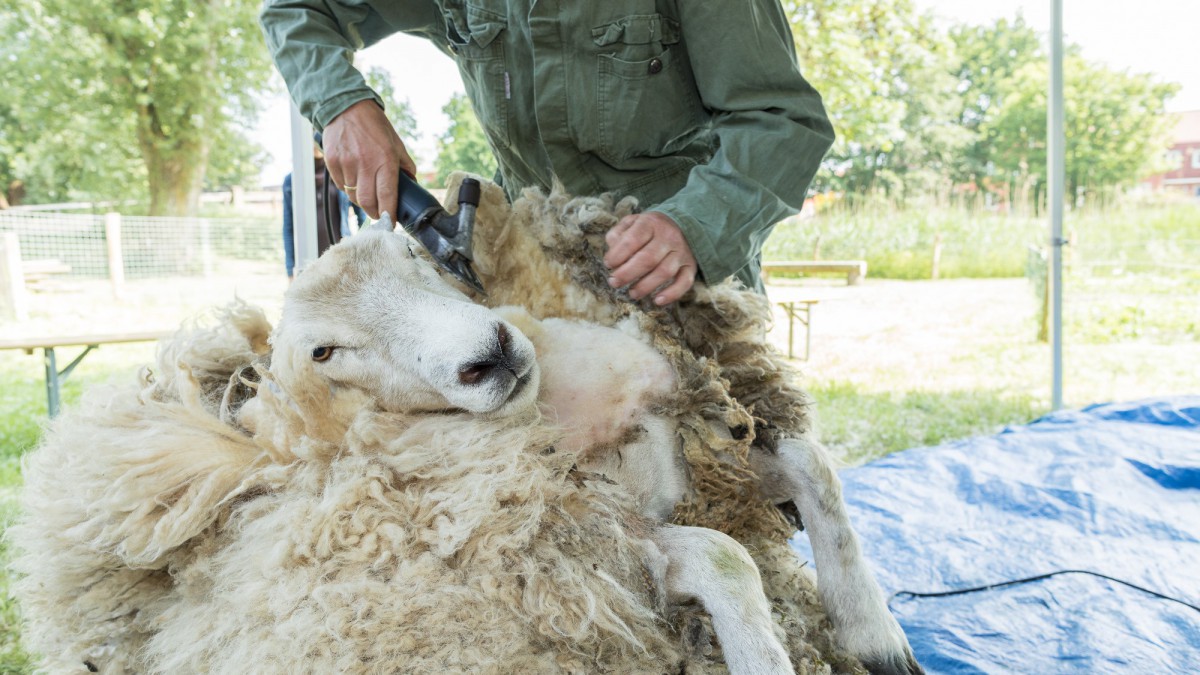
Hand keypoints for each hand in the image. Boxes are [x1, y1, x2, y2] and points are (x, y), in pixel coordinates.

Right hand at [322, 99, 416, 219]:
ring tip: (366, 191)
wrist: (346, 107)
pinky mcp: (332, 162)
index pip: (387, 196)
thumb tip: (412, 184)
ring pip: (353, 196)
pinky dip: (348, 188)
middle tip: (379, 212)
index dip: (389, 214)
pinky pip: (341, 186)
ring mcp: (346, 163)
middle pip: (367, 203)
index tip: (392, 221)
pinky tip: (353, 178)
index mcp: (385, 160)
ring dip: (361, 199)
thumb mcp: (396, 142)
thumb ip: (404, 165)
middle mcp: (365, 164)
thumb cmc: (374, 125)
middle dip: (375, 212)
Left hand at [603, 211, 697, 305]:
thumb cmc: (649, 229)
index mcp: (651, 223)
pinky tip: (657, 301)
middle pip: (647, 259)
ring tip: (632, 293)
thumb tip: (612, 254)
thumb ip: (618, 234)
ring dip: (645, 286)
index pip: (633, 239)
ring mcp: (681, 252)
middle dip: (627, 274)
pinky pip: (685, 282)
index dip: (618, 254)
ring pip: (664, 272)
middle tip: (614, 282)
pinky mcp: (690, 266)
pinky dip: (672, 294)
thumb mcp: (631, 222)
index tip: (608, 264)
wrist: (681, 225)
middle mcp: (668, 237)